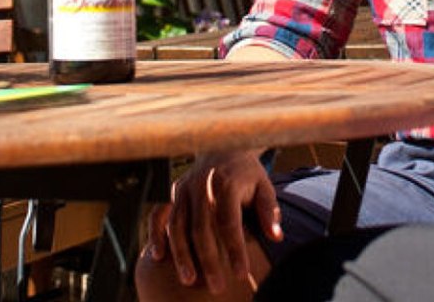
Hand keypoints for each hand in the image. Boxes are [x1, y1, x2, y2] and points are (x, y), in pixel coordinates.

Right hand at [143, 150, 280, 293]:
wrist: (223, 146)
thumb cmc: (246, 174)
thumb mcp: (264, 186)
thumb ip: (268, 210)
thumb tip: (276, 236)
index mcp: (227, 184)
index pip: (230, 223)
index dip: (235, 250)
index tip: (241, 273)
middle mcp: (201, 185)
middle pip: (201, 229)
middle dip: (208, 261)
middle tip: (216, 286)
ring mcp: (183, 188)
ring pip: (177, 225)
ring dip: (181, 255)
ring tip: (189, 280)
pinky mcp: (171, 191)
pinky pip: (158, 215)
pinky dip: (156, 235)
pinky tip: (158, 256)